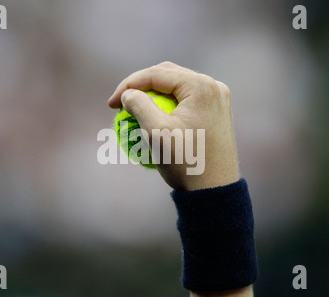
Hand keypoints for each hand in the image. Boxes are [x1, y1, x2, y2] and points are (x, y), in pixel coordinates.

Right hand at [108, 61, 239, 190]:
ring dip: (153, 96)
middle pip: (168, 76)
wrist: (215, 191)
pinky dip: (167, 107)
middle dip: (140, 86)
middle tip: (120, 103)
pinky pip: (187, 102)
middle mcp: (213, 86)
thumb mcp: (156, 133)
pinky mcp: (217, 112)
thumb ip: (138, 105)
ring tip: (134, 111)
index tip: (111, 104)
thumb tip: (128, 94)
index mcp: (201, 86)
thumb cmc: (186, 163)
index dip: (128, 85)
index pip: (157, 74)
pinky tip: (154, 120)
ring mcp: (218, 99)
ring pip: (177, 88)